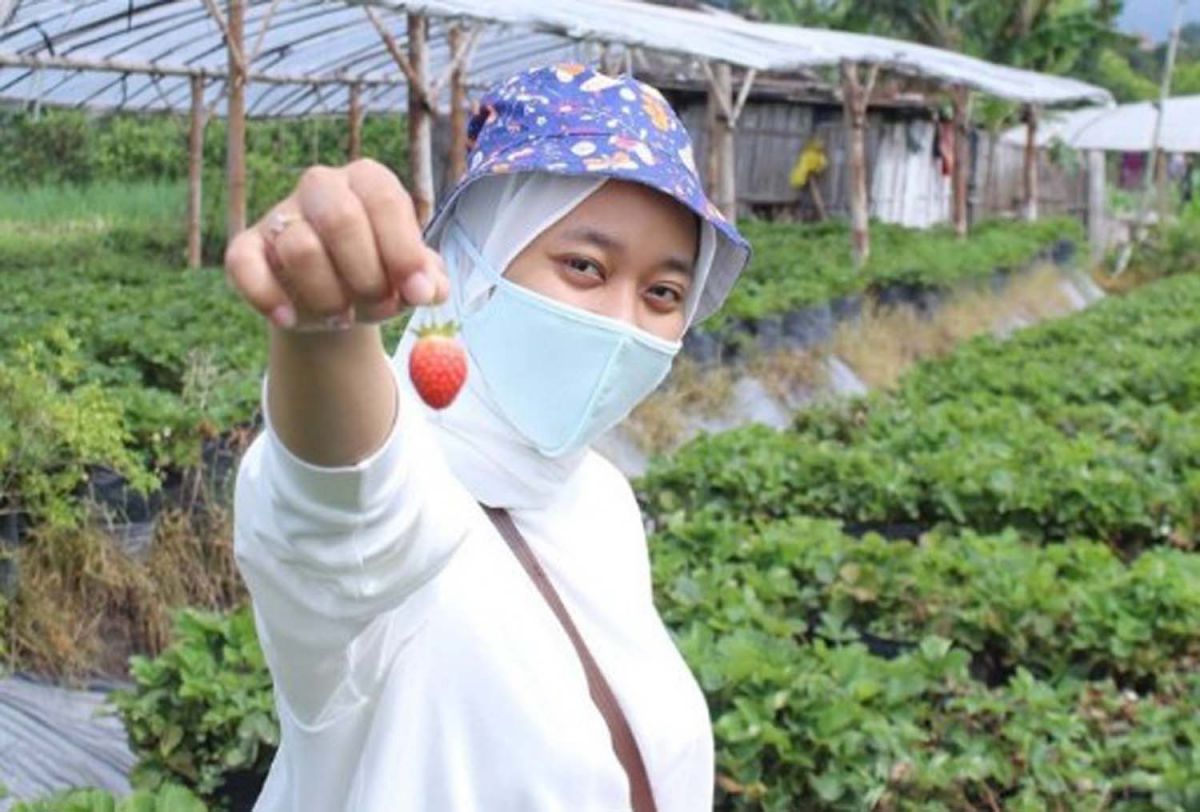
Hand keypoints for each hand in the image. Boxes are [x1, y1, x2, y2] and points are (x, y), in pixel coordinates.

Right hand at [225, 159, 448, 331]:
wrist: (337, 301)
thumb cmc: (381, 276)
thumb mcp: (413, 278)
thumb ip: (429, 280)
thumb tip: (431, 288)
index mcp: (368, 181)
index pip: (384, 199)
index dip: (403, 250)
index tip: (418, 294)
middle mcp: (322, 187)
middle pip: (340, 218)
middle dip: (366, 275)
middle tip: (380, 305)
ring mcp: (280, 215)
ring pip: (299, 248)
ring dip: (328, 296)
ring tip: (344, 317)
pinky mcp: (247, 247)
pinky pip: (244, 265)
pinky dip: (267, 297)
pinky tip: (291, 319)